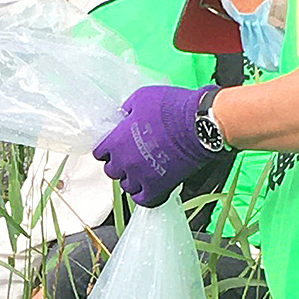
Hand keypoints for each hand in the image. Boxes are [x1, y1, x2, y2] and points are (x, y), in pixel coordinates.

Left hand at [93, 83, 218, 207]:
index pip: (99, 152)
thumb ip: (127, 110)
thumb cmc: (173, 108)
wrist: (199, 124)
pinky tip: (150, 186)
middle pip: (112, 170)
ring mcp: (141, 176)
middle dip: (120, 163)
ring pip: (127, 186)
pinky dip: (145, 195)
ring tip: (143, 170)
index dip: (108, 149)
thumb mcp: (142, 98)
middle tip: (131, 156)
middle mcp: (125, 162)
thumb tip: (124, 115)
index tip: (114, 147)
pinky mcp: (158, 187)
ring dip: (133, 178)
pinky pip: (144, 200)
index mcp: (116, 141)